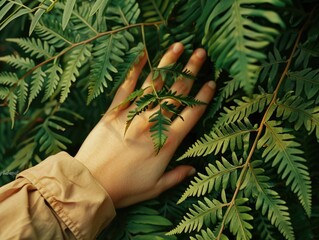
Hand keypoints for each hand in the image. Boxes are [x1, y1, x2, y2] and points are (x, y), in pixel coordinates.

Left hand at [75, 43, 215, 207]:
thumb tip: (193, 169)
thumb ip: (176, 175)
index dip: (203, 96)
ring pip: (154, 85)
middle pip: (176, 93)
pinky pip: (126, 87)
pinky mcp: (114, 112)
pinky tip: (142, 55)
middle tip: (200, 53)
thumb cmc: (125, 188)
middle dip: (190, 71)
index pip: (191, 113)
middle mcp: (153, 123)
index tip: (211, 81)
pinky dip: (134, 70)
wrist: (91, 183)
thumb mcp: (156, 187)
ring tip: (177, 47)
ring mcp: (133, 114)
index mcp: (167, 141)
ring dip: (167, 64)